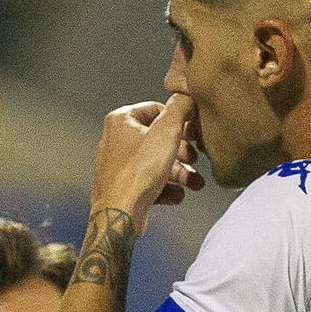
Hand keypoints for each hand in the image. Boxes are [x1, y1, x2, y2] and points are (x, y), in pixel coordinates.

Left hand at [89, 95, 203, 222]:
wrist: (119, 216)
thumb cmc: (138, 174)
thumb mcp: (167, 133)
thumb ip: (179, 109)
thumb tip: (186, 96)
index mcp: (121, 121)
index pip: (156, 109)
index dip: (178, 120)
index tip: (192, 132)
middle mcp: (115, 141)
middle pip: (157, 139)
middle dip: (181, 151)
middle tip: (194, 158)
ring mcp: (118, 166)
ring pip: (156, 163)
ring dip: (179, 173)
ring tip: (194, 183)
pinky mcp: (123, 187)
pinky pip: (149, 182)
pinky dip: (165, 188)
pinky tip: (176, 195)